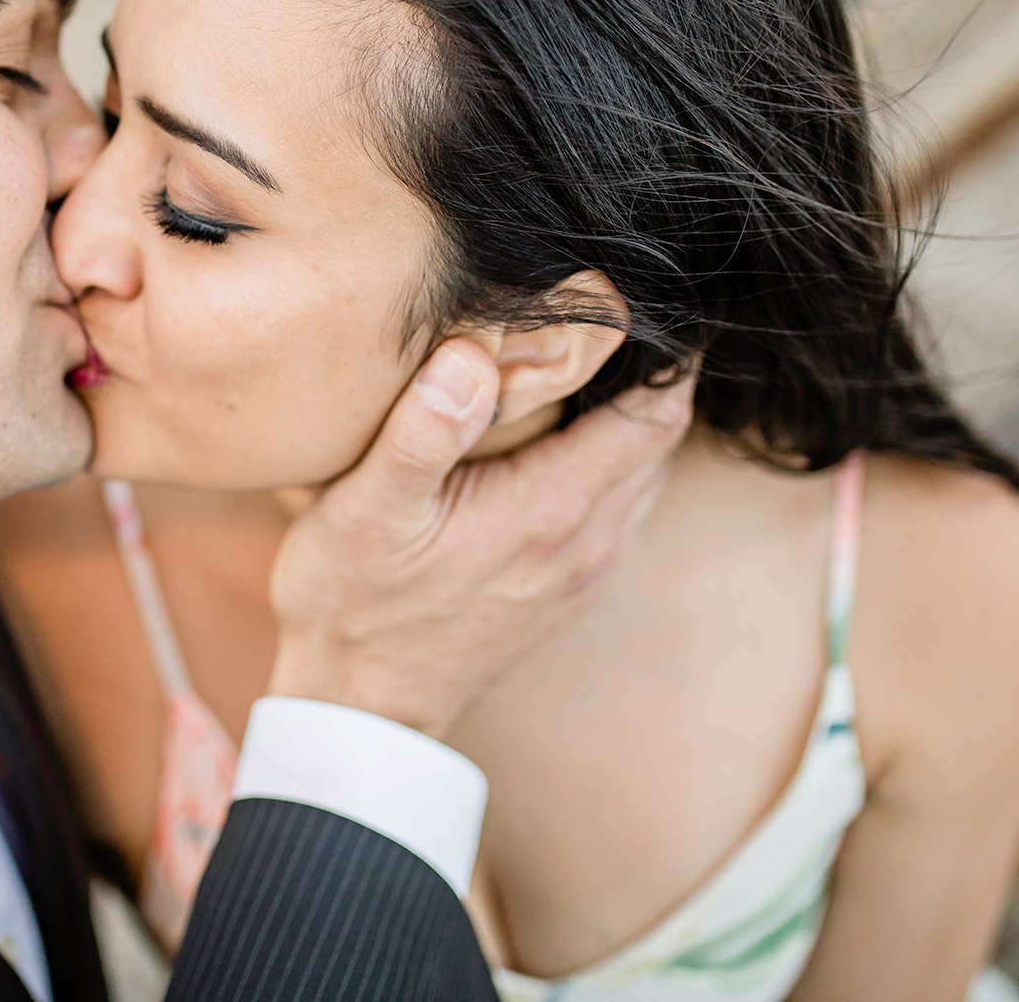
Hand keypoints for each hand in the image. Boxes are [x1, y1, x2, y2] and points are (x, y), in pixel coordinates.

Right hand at [267, 338, 694, 738]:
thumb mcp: (367, 510)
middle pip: (660, 441)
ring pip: (643, 477)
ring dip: (631, 425)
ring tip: (583, 372)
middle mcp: (587, 543)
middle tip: (602, 325)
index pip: (655, 416)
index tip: (636, 306)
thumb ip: (424, 430)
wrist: (360, 712)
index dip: (664, 356)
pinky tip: (557, 445)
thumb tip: (472, 354)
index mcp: (551, 509)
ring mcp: (582, 572)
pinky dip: (610, 466)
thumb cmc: (354, 606)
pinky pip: (617, 511)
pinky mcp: (564, 591)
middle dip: (648, 378)